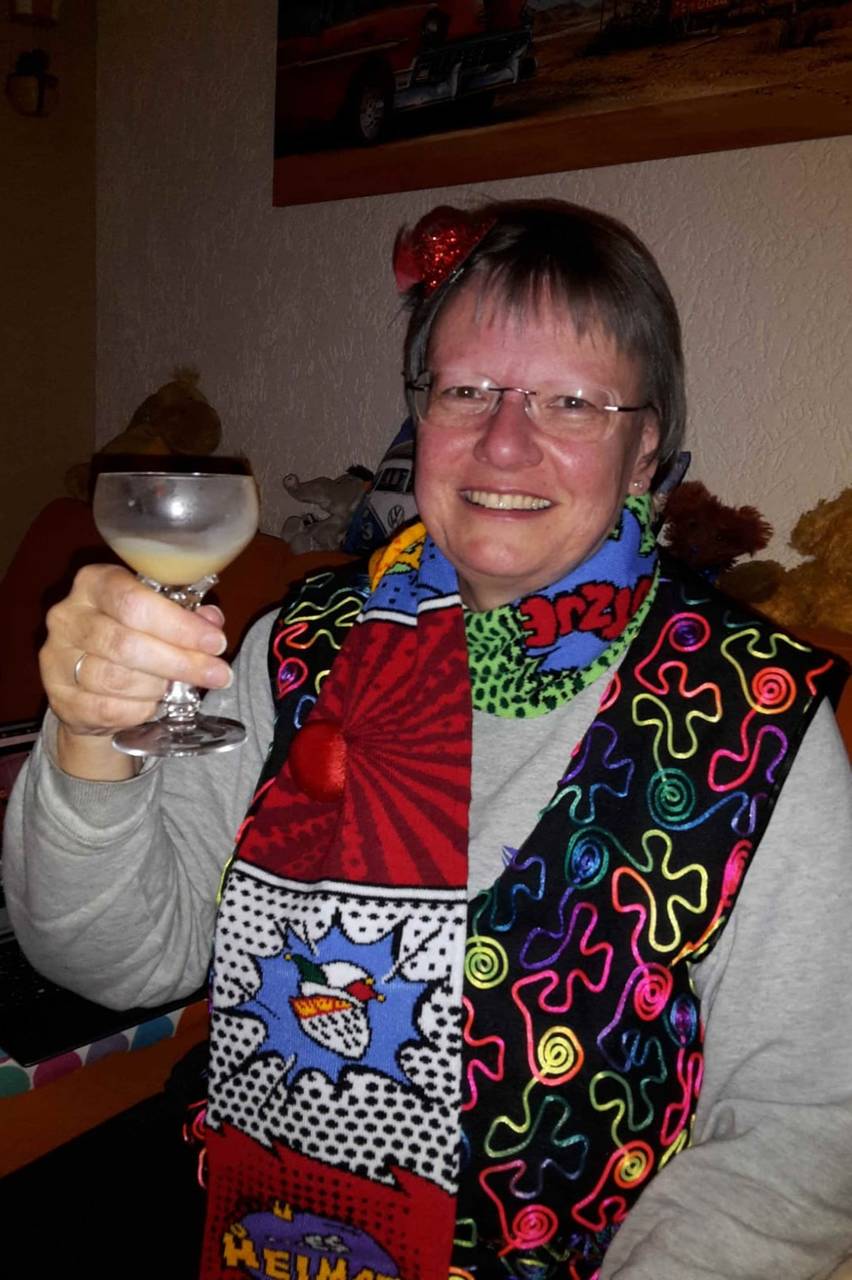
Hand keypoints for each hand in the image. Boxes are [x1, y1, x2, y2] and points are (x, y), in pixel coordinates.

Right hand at [40, 564, 231, 777]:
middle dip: (180, 661)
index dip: (178, 624)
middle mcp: (68, 616)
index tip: (215, 643)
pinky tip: (154, 705)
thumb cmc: (133, 640)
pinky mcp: (59, 696)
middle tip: (216, 674)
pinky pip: (106, 708)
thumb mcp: (159, 618)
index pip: (133, 600)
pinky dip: (139, 709)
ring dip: (158, 687)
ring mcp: (57, 657)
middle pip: (126, 643)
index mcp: (94, 583)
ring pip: (116, 678)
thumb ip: (186, 616)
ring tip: (179, 689)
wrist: (90, 687)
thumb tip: (212, 622)